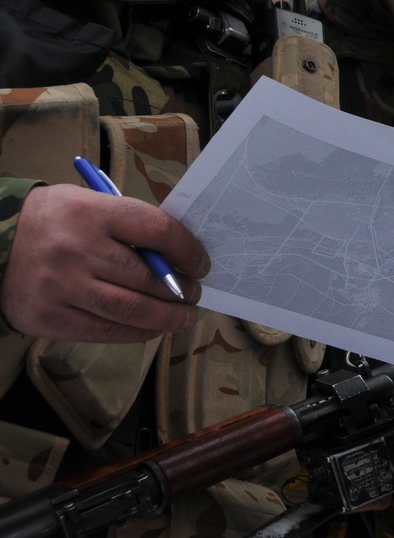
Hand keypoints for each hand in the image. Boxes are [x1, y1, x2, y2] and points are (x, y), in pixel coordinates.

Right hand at [1, 184, 209, 341]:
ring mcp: (61, 288)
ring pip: (130, 311)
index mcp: (89, 212)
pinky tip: (150, 328)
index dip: (187, 250)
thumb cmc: (54, 222)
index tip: (201, 264)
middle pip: (147, 278)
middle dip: (180, 290)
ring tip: (182, 318)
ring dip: (165, 318)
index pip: (155, 230)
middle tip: (193, 295)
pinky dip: (135, 332)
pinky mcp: (49, 318)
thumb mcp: (87, 205)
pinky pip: (105, 331)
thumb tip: (177, 257)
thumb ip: (128, 226)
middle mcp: (75, 250)